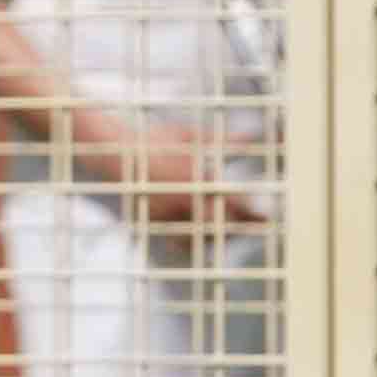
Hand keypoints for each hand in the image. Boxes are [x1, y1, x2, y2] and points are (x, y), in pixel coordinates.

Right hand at [76, 108, 266, 240]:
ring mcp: (165, 212)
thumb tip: (250, 136)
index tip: (265, 219)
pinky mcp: (150, 220)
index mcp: (196, 179)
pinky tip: (197, 236)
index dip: (252, 214)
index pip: (233, 203)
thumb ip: (222, 140)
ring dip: (215, 234)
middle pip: (220, 224)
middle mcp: (182, 199)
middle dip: (236, 226)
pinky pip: (175, 238)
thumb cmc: (152, 139)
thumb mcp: (188, 135)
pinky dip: (190, 240)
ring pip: (199, 235)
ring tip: (226, 231)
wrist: (110, 150)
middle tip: (250, 225)